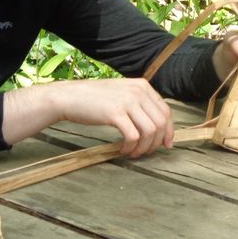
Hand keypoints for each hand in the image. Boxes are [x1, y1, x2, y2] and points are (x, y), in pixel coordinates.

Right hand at [3, 78, 172, 157]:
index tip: (165, 145)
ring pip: (150, 131)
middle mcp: (138, 91)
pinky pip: (133, 136)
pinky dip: (131, 147)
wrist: (69, 97)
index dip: (169, 131)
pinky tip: (123, 150)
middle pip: (161, 123)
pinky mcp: (115, 113)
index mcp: (142, 85)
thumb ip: (139, 104)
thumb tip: (156, 126)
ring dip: (144, 147)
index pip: (166, 111)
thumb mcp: (121, 93)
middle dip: (157, 142)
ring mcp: (127, 101)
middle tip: (146, 152)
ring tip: (133, 153)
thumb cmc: (93, 98)